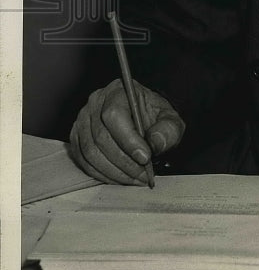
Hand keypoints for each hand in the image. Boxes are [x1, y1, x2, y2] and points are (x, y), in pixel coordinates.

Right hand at [69, 79, 184, 184]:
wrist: (144, 121)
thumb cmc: (155, 118)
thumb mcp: (170, 120)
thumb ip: (167, 130)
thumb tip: (155, 142)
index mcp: (118, 91)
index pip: (114, 115)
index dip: (129, 140)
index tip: (145, 158)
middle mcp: (95, 103)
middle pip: (101, 137)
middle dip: (124, 162)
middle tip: (143, 174)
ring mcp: (82, 121)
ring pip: (91, 152)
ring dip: (114, 172)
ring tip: (135, 178)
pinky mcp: (77, 139)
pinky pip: (84, 161)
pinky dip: (102, 174)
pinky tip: (120, 177)